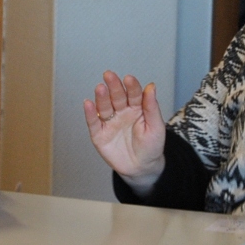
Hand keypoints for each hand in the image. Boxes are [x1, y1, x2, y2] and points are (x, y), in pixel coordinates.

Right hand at [83, 71, 165, 194]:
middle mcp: (121, 112)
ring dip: (101, 97)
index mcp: (136, 108)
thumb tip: (151, 86)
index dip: (131, 86)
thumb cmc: (151, 146)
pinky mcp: (99, 134)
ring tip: (100, 88)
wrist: (142, 168)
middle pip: (116, 96)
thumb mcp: (156, 127)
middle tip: (109, 75)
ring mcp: (110, 122)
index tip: (129, 79)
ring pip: (104, 107)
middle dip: (113, 86)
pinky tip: (88, 104)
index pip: (133, 93)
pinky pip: (93, 123)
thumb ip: (152, 107)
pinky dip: (90, 114)